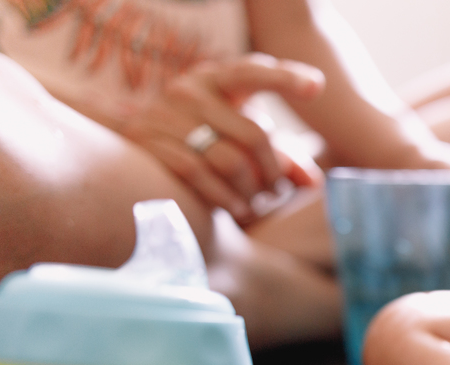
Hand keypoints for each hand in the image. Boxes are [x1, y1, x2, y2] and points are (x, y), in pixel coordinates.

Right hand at [117, 53, 324, 224]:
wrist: (133, 150)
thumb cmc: (204, 141)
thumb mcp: (242, 137)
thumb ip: (282, 155)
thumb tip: (313, 182)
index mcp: (216, 79)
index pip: (252, 71)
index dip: (285, 77)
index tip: (316, 87)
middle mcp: (189, 90)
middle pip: (253, 134)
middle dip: (275, 170)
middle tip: (279, 190)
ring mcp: (165, 114)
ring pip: (228, 160)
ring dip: (251, 190)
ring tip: (258, 202)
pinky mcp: (148, 141)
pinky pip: (198, 174)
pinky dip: (224, 197)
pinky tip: (237, 208)